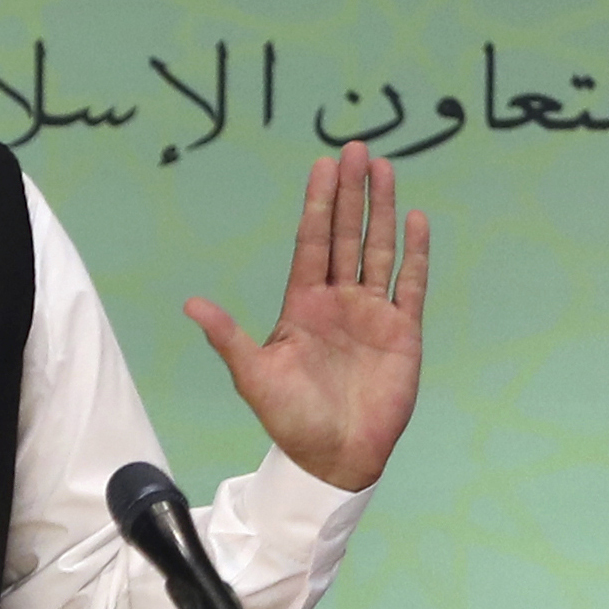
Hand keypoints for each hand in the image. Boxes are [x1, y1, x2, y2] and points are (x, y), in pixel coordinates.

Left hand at [183, 148, 429, 492]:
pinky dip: (415, 253)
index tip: (321, 165)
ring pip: (378, 249)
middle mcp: (338, 301)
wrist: (334, 459)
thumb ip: (228, 337)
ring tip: (384, 168)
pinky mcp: (403, 333)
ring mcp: (372, 314)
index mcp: (303, 304)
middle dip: (350, 192)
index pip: (312, 241)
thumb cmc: (291, 419)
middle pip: (347, 234)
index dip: (317, 204)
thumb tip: (190, 306)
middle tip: (354, 149)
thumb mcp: (254, 376)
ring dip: (383, 210)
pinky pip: (410, 284)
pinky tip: (417, 221)